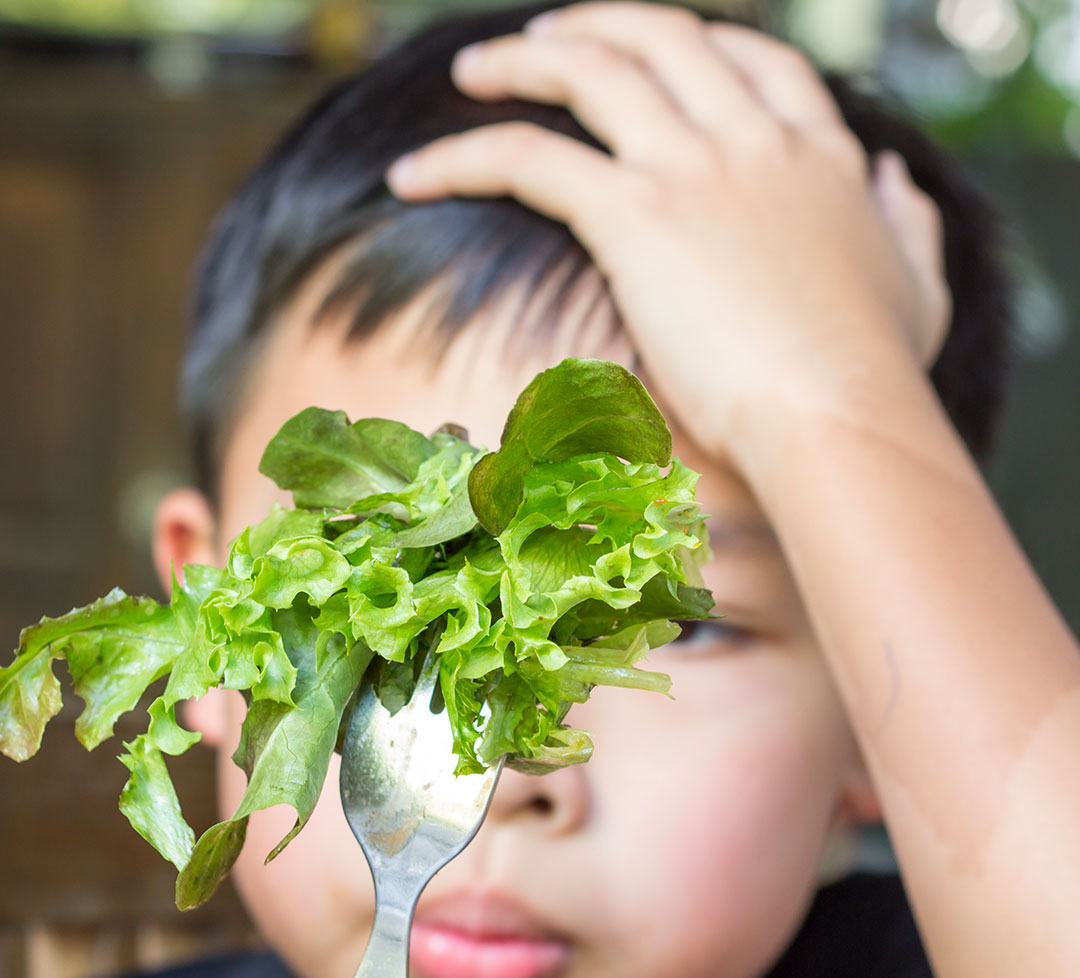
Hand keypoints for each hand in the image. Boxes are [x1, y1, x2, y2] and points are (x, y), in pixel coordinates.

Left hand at [386, 2, 950, 463]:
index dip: (702, 44)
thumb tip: (897, 180)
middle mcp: (754, 141)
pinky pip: (526, 156)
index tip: (656, 51)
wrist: (841, 417)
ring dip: (522, 61)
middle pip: (665, 38)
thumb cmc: (877, 382)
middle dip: (598, 25)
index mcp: (820, 157)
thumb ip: (911, 228)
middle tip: (544, 43)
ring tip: (473, 72)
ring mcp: (695, 168)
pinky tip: (415, 173)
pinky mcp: (637, 215)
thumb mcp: (921, 291)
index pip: (757, 62)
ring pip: (591, 70)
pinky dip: (463, 155)